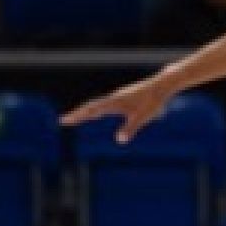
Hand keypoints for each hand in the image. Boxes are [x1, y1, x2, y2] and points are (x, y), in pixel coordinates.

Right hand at [60, 74, 178, 142]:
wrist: (162, 85)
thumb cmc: (153, 101)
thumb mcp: (142, 117)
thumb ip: (130, 128)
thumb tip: (119, 140)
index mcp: (114, 102)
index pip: (91, 110)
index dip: (78, 116)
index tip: (64, 121)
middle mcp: (113, 98)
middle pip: (91, 107)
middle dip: (77, 114)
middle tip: (64, 121)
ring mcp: (118, 97)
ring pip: (97, 105)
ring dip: (85, 111)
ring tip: (76, 118)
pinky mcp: (123, 97)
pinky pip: (104, 104)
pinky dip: (95, 109)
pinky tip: (96, 113)